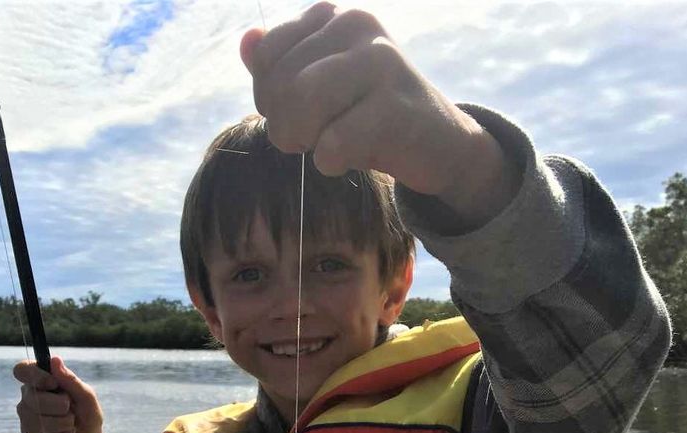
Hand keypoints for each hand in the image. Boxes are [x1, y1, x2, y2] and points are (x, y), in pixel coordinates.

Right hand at [13, 356, 104, 432]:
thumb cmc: (86, 411)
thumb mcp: (85, 395)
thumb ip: (70, 380)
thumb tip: (54, 359)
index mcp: (40, 380)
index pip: (21, 370)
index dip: (35, 376)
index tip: (53, 384)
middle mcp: (28, 396)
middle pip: (34, 398)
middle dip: (61, 405)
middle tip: (70, 408)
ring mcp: (26, 417)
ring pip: (41, 421)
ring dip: (65, 423)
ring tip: (71, 422)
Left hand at [240, 2, 519, 227]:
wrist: (439, 144)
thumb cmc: (372, 116)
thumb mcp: (325, 85)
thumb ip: (283, 65)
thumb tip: (247, 41)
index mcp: (336, 16)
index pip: (267, 54)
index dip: (269, 95)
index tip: (297, 115)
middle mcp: (359, 26)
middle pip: (282, 82)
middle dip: (283, 124)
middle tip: (309, 140)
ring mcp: (382, 63)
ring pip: (302, 101)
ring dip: (302, 140)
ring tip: (322, 148)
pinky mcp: (396, 109)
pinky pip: (334, 142)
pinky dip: (330, 162)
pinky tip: (347, 161)